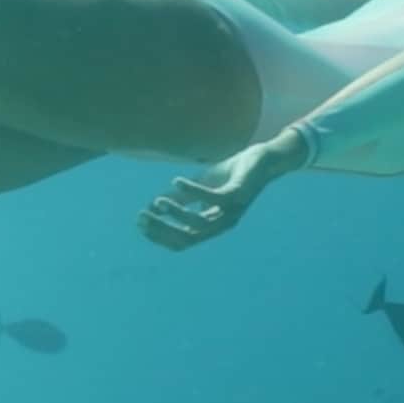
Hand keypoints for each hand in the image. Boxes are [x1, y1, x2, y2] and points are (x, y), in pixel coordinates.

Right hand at [138, 134, 305, 251]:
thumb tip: (152, 206)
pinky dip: (193, 192)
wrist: (263, 160)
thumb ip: (180, 199)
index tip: (140, 223)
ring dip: (176, 214)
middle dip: (162, 230)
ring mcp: (231, 211)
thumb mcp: (200, 186)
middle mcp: (221, 224)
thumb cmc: (231, 175)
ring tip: (159, 201)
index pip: (181, 242)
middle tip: (142, 217)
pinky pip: (213, 198)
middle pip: (187, 238)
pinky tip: (176, 182)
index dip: (159, 236)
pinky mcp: (238, 194)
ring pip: (199, 223)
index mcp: (211, 226)